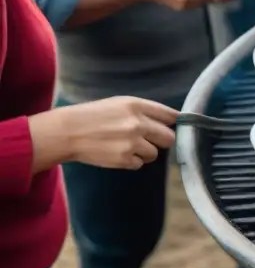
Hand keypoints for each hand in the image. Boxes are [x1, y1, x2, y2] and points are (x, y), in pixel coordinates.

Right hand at [29, 97, 176, 170]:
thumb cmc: (93, 116)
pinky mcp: (123, 159)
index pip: (170, 116)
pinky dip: (131, 161)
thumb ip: (144, 110)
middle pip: (169, 138)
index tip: (173, 127)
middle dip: (161, 140)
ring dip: (145, 152)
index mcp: (137, 105)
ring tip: (126, 146)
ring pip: (154, 153)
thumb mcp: (119, 103)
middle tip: (149, 140)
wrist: (67, 132)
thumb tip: (172, 119)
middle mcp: (137, 123)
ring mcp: (131, 142)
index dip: (173, 123)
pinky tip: (117, 154)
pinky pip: (139, 164)